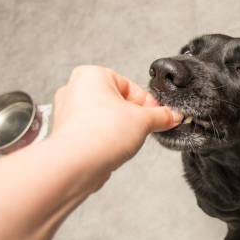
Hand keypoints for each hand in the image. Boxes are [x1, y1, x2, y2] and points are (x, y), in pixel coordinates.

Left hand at [51, 66, 181, 172]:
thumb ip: (161, 115)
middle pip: (118, 101)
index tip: (160, 115)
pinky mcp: (67, 134)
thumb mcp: (143, 120)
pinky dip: (106, 139)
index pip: (130, 86)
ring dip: (120, 129)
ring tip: (126, 140)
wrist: (76, 165)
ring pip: (106, 118)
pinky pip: (94, 132)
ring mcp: (68, 113)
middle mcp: (75, 90)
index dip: (148, 103)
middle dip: (134, 116)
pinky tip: (113, 149)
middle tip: (146, 128)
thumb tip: (172, 115)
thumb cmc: (101, 133)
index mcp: (91, 75)